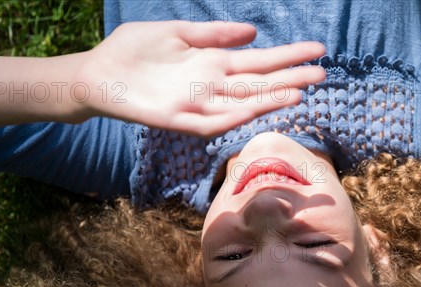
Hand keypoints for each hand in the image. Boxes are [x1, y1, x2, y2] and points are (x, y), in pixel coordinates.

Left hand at [78, 21, 326, 135]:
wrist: (97, 73)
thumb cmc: (136, 51)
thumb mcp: (177, 32)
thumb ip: (213, 34)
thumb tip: (253, 31)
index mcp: (214, 62)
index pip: (259, 60)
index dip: (288, 55)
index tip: (316, 50)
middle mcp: (212, 84)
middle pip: (257, 82)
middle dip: (289, 78)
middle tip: (322, 74)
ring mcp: (196, 103)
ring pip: (239, 102)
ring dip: (267, 99)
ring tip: (297, 92)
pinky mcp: (176, 119)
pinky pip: (208, 121)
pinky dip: (230, 116)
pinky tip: (252, 109)